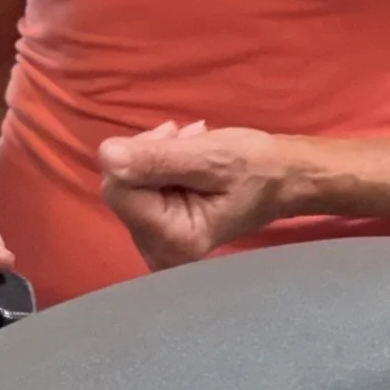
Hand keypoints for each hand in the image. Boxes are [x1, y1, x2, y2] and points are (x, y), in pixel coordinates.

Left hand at [97, 119, 304, 270]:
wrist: (282, 180)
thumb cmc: (255, 168)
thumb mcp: (209, 156)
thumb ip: (158, 159)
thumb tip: (107, 156)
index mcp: (173, 240)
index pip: (118, 188)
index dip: (140, 153)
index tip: (175, 136)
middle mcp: (159, 253)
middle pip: (120, 187)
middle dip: (148, 153)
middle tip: (188, 139)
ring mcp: (156, 246)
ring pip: (126, 184)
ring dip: (155, 155)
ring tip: (192, 146)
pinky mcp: (157, 234)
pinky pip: (137, 191)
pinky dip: (157, 166)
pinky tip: (185, 157)